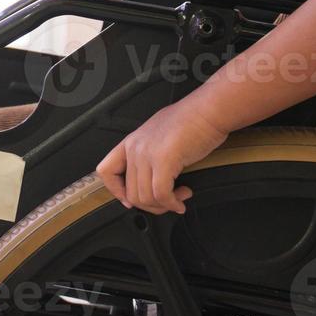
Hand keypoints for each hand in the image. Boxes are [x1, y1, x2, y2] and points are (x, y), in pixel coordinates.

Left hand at [95, 100, 228, 214]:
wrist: (209, 110)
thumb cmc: (192, 120)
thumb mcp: (160, 136)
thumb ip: (150, 155)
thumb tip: (152, 181)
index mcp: (131, 141)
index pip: (105, 171)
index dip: (116, 191)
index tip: (129, 201)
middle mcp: (135, 148)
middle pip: (131, 193)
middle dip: (152, 206)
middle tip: (169, 201)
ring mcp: (147, 154)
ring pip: (146, 198)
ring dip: (165, 205)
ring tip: (180, 197)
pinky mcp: (164, 160)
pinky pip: (161, 194)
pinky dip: (173, 203)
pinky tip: (182, 199)